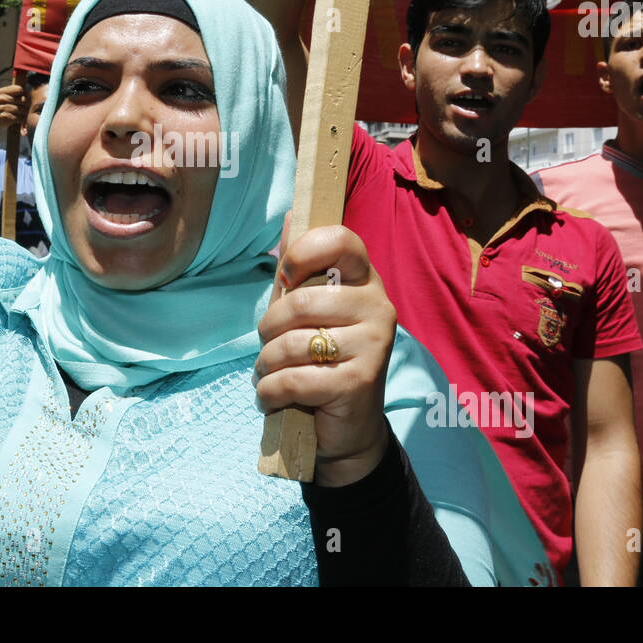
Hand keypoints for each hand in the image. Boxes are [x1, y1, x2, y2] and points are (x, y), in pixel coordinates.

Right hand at [0, 84, 26, 133]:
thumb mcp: (1, 98)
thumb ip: (12, 94)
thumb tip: (28, 94)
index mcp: (1, 91)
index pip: (20, 89)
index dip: (25, 95)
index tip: (25, 100)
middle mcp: (1, 98)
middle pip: (23, 100)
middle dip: (26, 106)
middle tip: (26, 110)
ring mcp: (1, 107)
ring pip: (22, 109)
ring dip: (25, 114)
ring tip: (24, 116)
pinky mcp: (3, 117)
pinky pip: (18, 118)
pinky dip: (21, 121)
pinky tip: (20, 121)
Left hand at [255, 221, 395, 486]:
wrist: (347, 428)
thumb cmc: (320, 358)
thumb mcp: (307, 310)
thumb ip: (299, 267)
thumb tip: (290, 213)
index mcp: (365, 282)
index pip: (342, 240)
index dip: (304, 252)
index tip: (286, 275)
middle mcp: (377, 308)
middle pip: (301, 301)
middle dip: (268, 328)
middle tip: (269, 345)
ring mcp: (373, 345)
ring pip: (291, 343)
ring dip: (265, 364)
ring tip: (271, 373)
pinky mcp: (359, 382)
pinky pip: (292, 379)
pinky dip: (269, 391)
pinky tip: (273, 397)